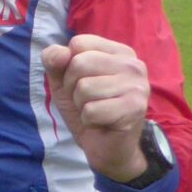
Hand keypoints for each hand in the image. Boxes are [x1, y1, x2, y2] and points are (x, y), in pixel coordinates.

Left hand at [39, 34, 151, 182]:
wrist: (107, 148)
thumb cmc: (88, 109)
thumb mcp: (63, 82)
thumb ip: (54, 61)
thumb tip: (60, 53)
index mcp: (118, 52)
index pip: (78, 43)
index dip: (68, 66)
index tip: (81, 82)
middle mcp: (132, 64)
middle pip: (79, 63)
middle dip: (73, 88)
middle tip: (87, 101)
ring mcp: (137, 85)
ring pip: (84, 88)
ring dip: (81, 106)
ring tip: (96, 112)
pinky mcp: (134, 107)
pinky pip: (91, 110)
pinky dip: (89, 120)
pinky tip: (102, 122)